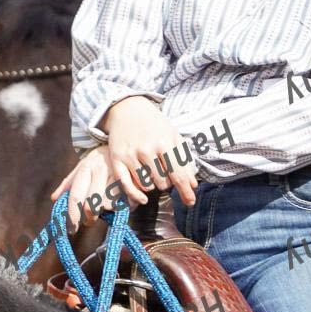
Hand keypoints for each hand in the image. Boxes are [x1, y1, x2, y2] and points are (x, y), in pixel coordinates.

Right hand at [51, 96, 197, 230]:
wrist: (127, 109)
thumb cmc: (155, 124)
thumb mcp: (173, 136)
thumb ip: (185, 160)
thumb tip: (193, 185)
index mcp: (164, 142)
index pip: (178, 175)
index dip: (186, 191)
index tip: (190, 202)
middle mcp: (147, 150)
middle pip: (163, 183)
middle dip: (167, 183)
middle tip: (165, 174)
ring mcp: (131, 155)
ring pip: (147, 186)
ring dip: (153, 185)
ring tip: (152, 174)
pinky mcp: (117, 159)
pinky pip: (127, 186)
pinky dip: (136, 195)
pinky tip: (143, 199)